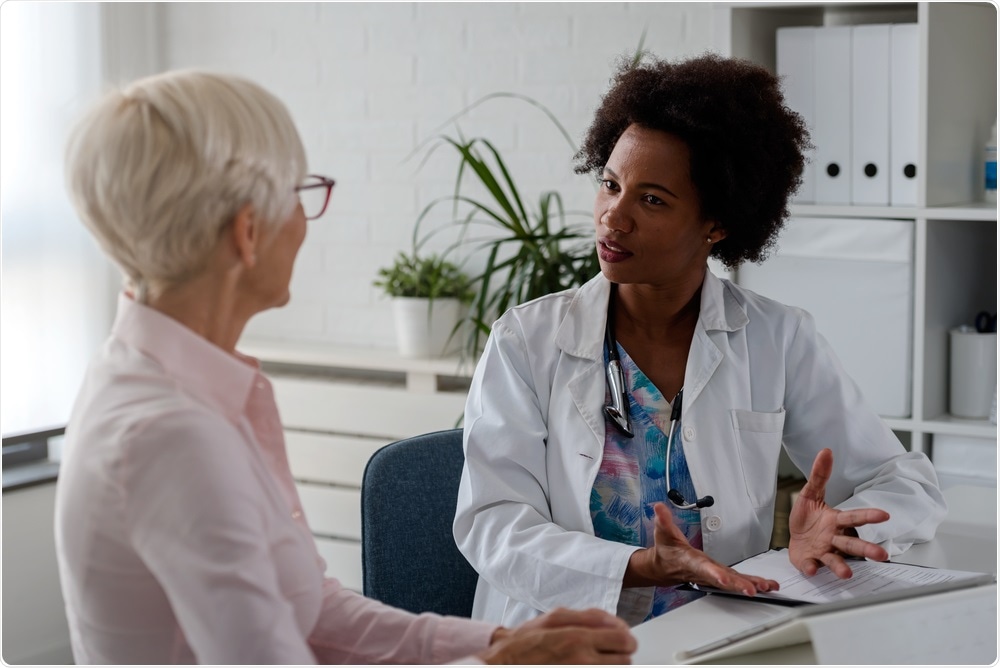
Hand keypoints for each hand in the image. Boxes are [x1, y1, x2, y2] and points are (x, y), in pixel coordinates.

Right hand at [479, 607, 635, 663]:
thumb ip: (589, 616)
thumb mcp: (555, 617)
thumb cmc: (527, 641)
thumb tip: (615, 620)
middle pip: (624, 661)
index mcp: (578, 639)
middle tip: (609, 650)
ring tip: (597, 659)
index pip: (624, 640)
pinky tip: (586, 664)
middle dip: (621, 654)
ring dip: (611, 665)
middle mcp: (582, 662)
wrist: (505, 663)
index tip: (622, 639)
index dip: (627, 639)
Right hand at [625, 502, 777, 596]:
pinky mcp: (720, 576)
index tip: (723, 579)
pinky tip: (767, 585)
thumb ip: (663, 520)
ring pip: (734, 582)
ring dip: (751, 585)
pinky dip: (753, 583)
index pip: (702, 568)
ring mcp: (714, 576)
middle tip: (753, 590)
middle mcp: (705, 571)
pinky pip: (738, 580)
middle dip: (738, 585)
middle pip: (723, 579)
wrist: (665, 567)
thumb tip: (659, 507)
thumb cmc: (667, 550)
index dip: (713, 574)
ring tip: (768, 587)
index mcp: (691, 561)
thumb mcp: (662, 533)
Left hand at [788, 448, 890, 577]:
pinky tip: (812, 568)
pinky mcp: (810, 561)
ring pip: (836, 559)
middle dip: (867, 549)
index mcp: (836, 521)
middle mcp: (834, 538)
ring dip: (841, 566)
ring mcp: (823, 552)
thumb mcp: (810, 494)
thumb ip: (819, 475)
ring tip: (847, 574)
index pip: (855, 517)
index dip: (869, 516)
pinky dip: (811, 568)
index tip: (884, 515)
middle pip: (853, 544)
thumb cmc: (807, 518)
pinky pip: (812, 565)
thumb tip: (826, 451)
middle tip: (881, 555)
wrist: (794, 539)